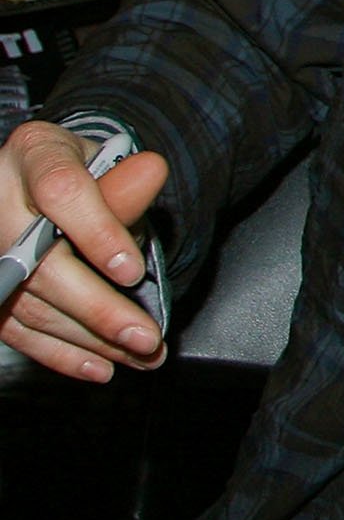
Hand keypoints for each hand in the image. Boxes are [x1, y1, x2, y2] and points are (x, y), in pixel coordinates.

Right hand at [0, 119, 169, 380]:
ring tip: (138, 355)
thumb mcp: (105, 164)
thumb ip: (126, 183)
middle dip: (97, 308)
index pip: (62, 193)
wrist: (45, 181)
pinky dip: (59, 352)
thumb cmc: (81, 173)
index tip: (132, 272)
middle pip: (42, 265)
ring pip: (30, 304)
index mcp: (34, 154)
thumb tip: (153, 171)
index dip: (98, 234)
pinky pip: (15, 328)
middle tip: (145, 337)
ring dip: (89, 339)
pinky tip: (97, 366)